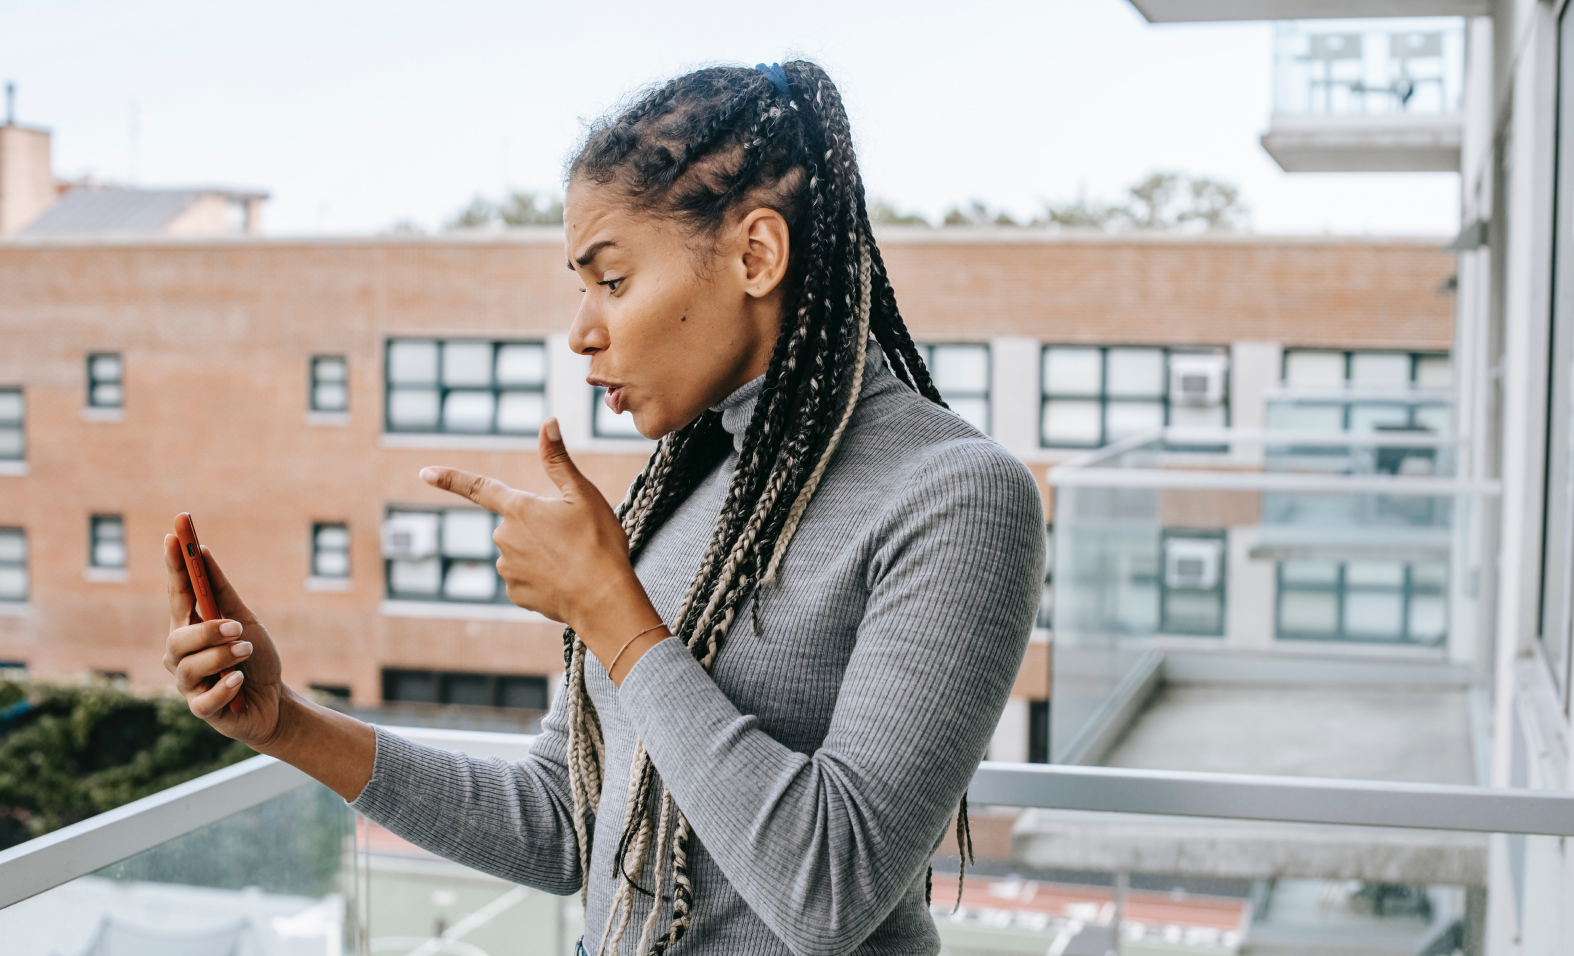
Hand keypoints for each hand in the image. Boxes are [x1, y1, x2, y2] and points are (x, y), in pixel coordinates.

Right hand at [162, 534, 285, 746]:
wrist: (274, 701)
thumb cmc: (255, 658)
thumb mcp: (246, 620)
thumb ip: (222, 592)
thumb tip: (202, 551)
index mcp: (191, 628)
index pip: (177, 594)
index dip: (174, 566)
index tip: (174, 536)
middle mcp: (182, 656)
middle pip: (177, 638)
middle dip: (208, 631)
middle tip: (238, 628)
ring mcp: (189, 684)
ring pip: (190, 668)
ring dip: (223, 657)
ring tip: (246, 651)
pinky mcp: (202, 710)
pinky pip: (204, 700)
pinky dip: (225, 687)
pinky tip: (239, 681)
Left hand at [421, 418, 665, 672]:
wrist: (604, 600)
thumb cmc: (598, 543)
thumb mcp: (584, 496)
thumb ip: (559, 460)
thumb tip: (548, 422)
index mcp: (519, 509)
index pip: (479, 488)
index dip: (451, 478)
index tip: (425, 472)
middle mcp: (504, 538)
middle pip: (515, 525)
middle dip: (537, 528)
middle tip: (571, 537)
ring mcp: (507, 569)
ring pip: (520, 552)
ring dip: (540, 554)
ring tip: (572, 561)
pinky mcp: (515, 594)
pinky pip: (524, 578)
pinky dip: (542, 577)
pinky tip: (564, 580)